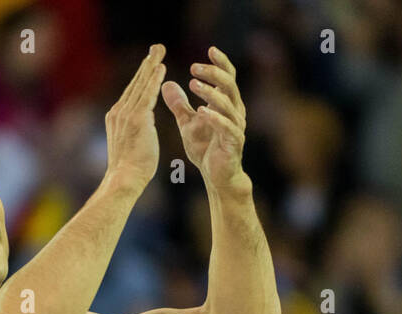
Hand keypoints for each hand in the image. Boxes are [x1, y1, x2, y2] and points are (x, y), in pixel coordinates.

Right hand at [105, 44, 165, 193]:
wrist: (124, 179)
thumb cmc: (131, 169)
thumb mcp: (132, 143)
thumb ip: (137, 128)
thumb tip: (145, 122)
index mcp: (116, 117)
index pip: (132, 92)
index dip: (142, 76)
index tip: (150, 62)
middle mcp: (118, 112)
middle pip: (135, 82)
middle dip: (147, 64)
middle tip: (157, 47)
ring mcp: (126, 114)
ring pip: (141, 84)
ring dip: (151, 66)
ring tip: (160, 50)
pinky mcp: (137, 119)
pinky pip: (147, 95)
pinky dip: (154, 80)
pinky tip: (162, 68)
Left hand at [161, 46, 248, 194]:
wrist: (217, 176)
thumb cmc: (205, 148)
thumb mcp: (188, 123)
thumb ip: (179, 104)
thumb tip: (165, 83)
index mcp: (227, 104)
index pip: (228, 77)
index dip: (221, 63)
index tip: (209, 49)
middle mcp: (235, 112)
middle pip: (229, 85)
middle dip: (213, 74)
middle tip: (194, 67)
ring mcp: (236, 127)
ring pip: (228, 104)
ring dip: (210, 93)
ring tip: (194, 85)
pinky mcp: (233, 143)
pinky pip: (227, 127)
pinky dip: (215, 118)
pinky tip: (202, 111)